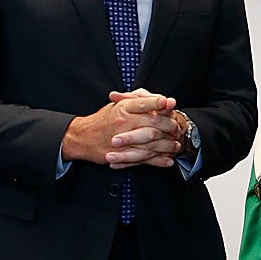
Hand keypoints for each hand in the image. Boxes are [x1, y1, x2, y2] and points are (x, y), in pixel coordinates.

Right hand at [61, 90, 180, 167]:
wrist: (83, 138)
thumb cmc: (103, 120)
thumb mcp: (117, 104)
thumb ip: (137, 99)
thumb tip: (159, 98)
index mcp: (123, 108)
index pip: (143, 103)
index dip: (158, 103)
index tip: (170, 102)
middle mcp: (124, 123)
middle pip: (152, 123)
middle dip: (168, 126)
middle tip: (177, 127)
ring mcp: (124, 140)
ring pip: (151, 143)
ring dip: (167, 145)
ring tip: (176, 145)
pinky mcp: (122, 155)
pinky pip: (144, 158)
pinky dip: (158, 160)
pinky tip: (168, 160)